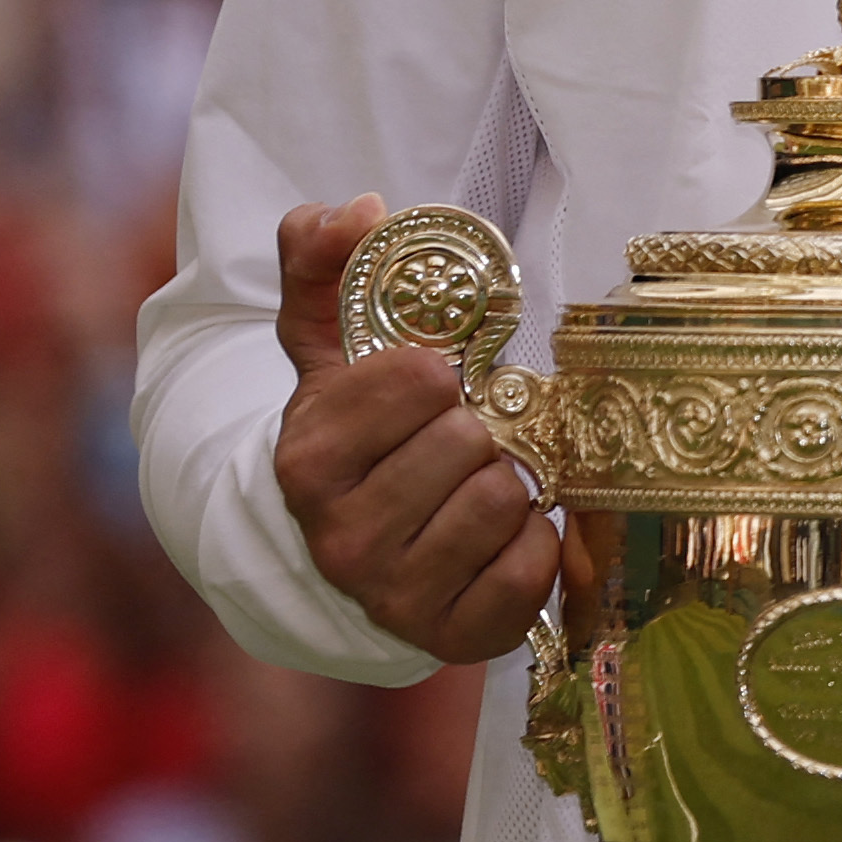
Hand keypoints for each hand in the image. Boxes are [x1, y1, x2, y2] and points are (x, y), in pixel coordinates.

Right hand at [270, 196, 561, 663]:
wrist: (351, 552)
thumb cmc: (355, 436)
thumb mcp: (326, 348)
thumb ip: (323, 263)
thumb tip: (358, 207)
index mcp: (307, 459)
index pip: (422, 379)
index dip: (439, 376)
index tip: (426, 392)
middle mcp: (340, 536)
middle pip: (472, 441)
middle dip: (479, 431)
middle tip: (457, 445)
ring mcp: (392, 595)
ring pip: (505, 499)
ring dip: (508, 484)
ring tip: (473, 488)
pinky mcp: (453, 634)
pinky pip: (534, 566)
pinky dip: (534, 545)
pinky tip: (497, 541)